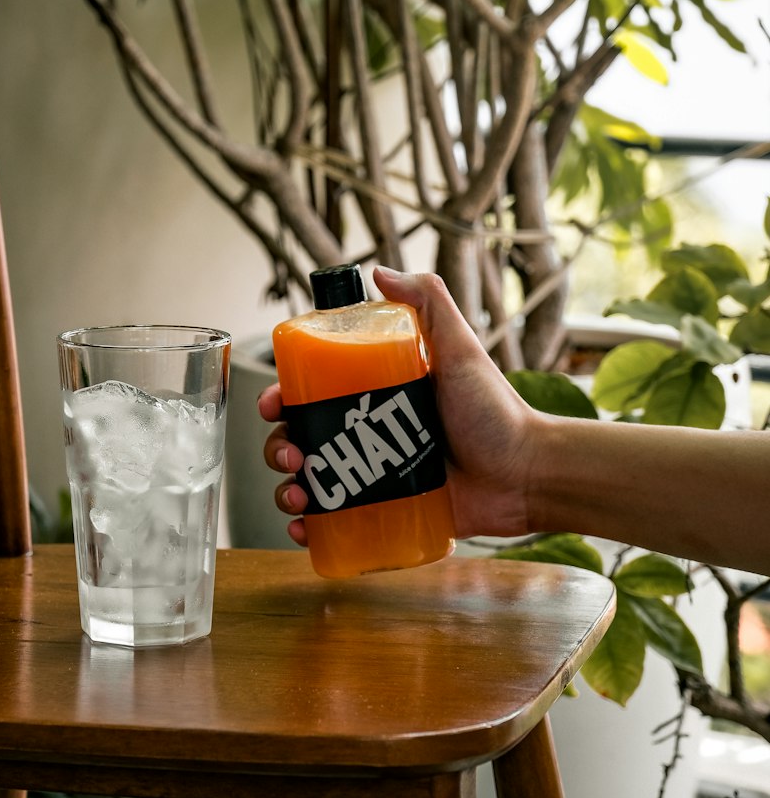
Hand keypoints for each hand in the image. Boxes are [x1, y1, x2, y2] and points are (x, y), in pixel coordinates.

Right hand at [259, 266, 543, 541]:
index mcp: (375, 396)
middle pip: (301, 439)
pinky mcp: (385, 517)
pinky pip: (334, 523)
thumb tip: (378, 271)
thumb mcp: (459, 347)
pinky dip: (307, 527)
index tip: (272, 405)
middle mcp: (367, 437)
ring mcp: (373, 479)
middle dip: (279, 448)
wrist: (526, 474)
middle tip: (291, 455)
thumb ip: (428, 302)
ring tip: (298, 494)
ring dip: (286, 489)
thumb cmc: (496, 410)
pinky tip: (303, 527)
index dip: (282, 399)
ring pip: (310, 483)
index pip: (311, 394)